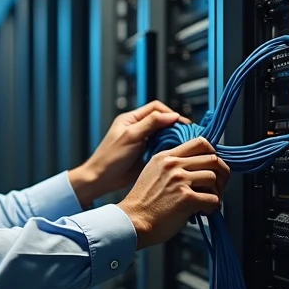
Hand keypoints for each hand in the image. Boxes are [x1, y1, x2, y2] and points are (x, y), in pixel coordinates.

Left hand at [68, 101, 187, 207]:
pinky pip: (161, 149)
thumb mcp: (131, 136)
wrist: (101, 180)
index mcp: (131, 119)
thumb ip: (151, 123)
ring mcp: (142, 142)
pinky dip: (169, 150)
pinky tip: (175, 154)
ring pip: (163, 135)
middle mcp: (138, 128)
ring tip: (184, 144)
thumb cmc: (110, 157)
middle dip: (174, 127)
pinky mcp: (146, 155)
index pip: (156, 108)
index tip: (182, 123)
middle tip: (187, 135)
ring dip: (173, 139)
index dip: (170, 114)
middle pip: (162, 121)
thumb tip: (173, 115)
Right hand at [117, 137, 228, 249]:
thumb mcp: (153, 173)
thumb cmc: (142, 203)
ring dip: (216, 192)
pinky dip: (212, 207)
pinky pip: (213, 199)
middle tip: (218, 186)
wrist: (132, 222)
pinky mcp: (186, 198)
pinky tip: (202, 211)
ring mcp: (179, 180)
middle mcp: (173, 165)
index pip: (200, 143)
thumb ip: (172, 166)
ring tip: (207, 201)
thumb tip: (197, 168)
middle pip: (213, 159)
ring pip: (214, 178)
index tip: (213, 166)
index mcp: (166, 157)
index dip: (213, 154)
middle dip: (221, 174)